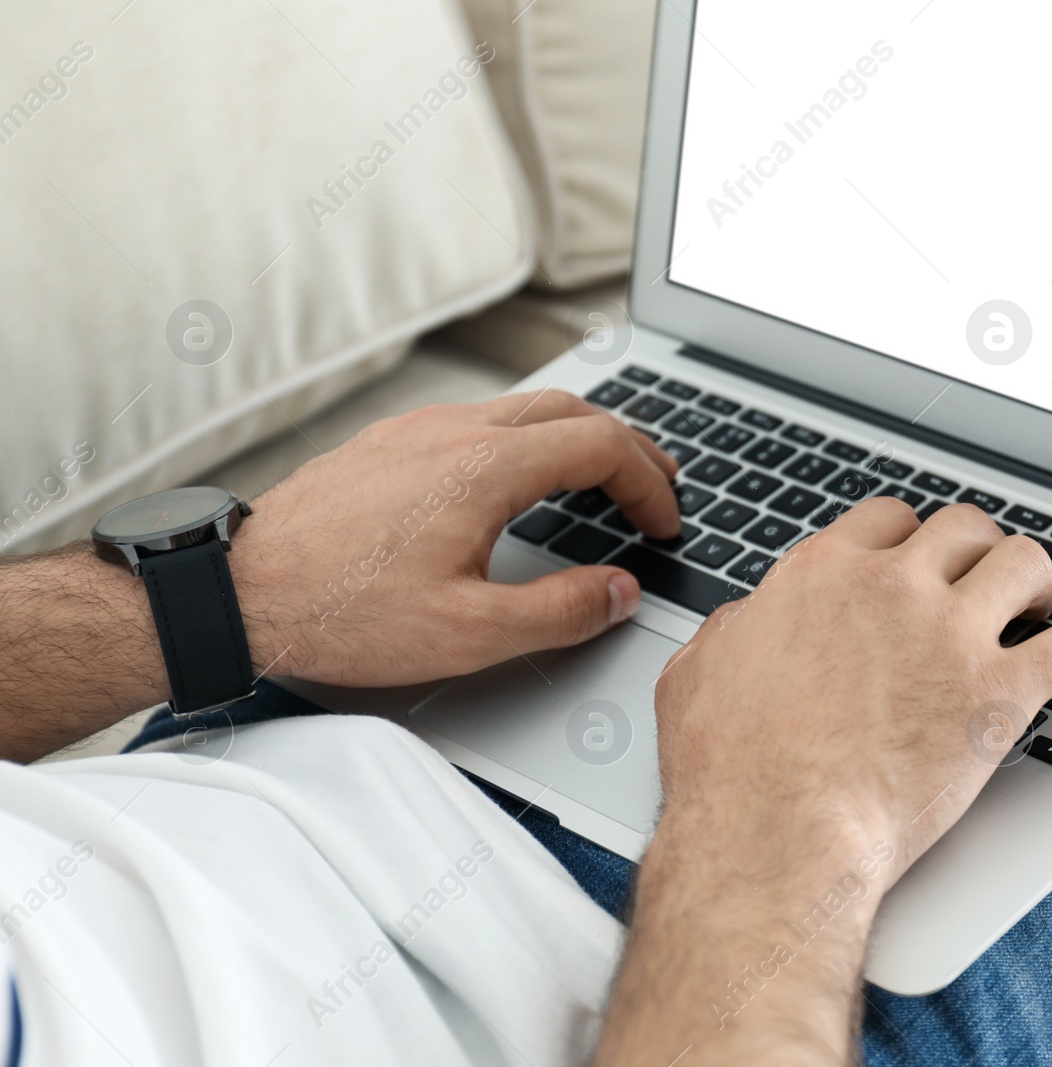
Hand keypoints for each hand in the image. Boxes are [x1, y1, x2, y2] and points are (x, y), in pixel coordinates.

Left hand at [228, 389, 680, 686]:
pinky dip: (528, 441)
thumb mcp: (469, 633)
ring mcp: (416, 432)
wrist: (237, 592)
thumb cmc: (340, 612)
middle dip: (628, 445)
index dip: (648, 483)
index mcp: (484, 467)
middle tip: (658, 483)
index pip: (600, 447)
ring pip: (523, 409)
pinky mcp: (388, 446)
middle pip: (571, 410)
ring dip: (578, 437)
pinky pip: (480, 422)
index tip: (664, 521)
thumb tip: (619, 592)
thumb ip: (562, 612)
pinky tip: (522, 481)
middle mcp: (453, 433)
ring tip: (602, 477)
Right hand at [595, 498, 1051, 1066]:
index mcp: (823, 575)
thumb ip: (733, 631)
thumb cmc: (730, 769)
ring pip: (1024, 563)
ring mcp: (950, 635)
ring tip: (1040, 607)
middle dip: (979, 550)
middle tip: (985, 580)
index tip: (919, 560)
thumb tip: (746, 623)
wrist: (777, 834)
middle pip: (963, 528)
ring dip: (1037, 582)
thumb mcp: (697, 673)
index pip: (887, 520)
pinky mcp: (997, 694)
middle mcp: (893, 588)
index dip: (910, 539)